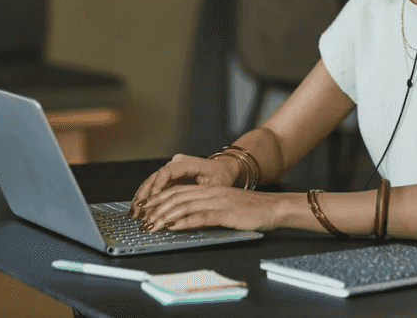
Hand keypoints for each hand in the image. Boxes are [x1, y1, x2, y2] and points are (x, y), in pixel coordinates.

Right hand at [130, 154, 236, 218]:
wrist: (224, 170)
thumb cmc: (221, 177)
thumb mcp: (214, 187)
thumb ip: (198, 196)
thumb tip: (182, 211)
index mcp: (187, 163)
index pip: (166, 172)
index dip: (157, 187)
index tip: (151, 201)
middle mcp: (176, 163)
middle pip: (155, 178)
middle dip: (145, 196)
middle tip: (137, 212)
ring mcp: (171, 169)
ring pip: (151, 183)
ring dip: (142, 198)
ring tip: (134, 214)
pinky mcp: (170, 177)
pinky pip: (155, 187)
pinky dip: (147, 199)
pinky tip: (140, 211)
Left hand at [137, 185, 281, 232]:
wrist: (274, 208)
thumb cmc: (252, 210)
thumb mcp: (226, 204)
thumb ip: (208, 207)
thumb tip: (186, 217)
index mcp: (210, 189)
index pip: (178, 191)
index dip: (158, 198)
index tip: (144, 207)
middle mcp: (212, 192)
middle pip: (177, 197)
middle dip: (156, 208)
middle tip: (142, 220)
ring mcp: (219, 202)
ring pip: (185, 206)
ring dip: (165, 216)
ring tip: (152, 225)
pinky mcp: (227, 213)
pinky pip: (202, 217)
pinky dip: (185, 222)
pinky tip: (174, 227)